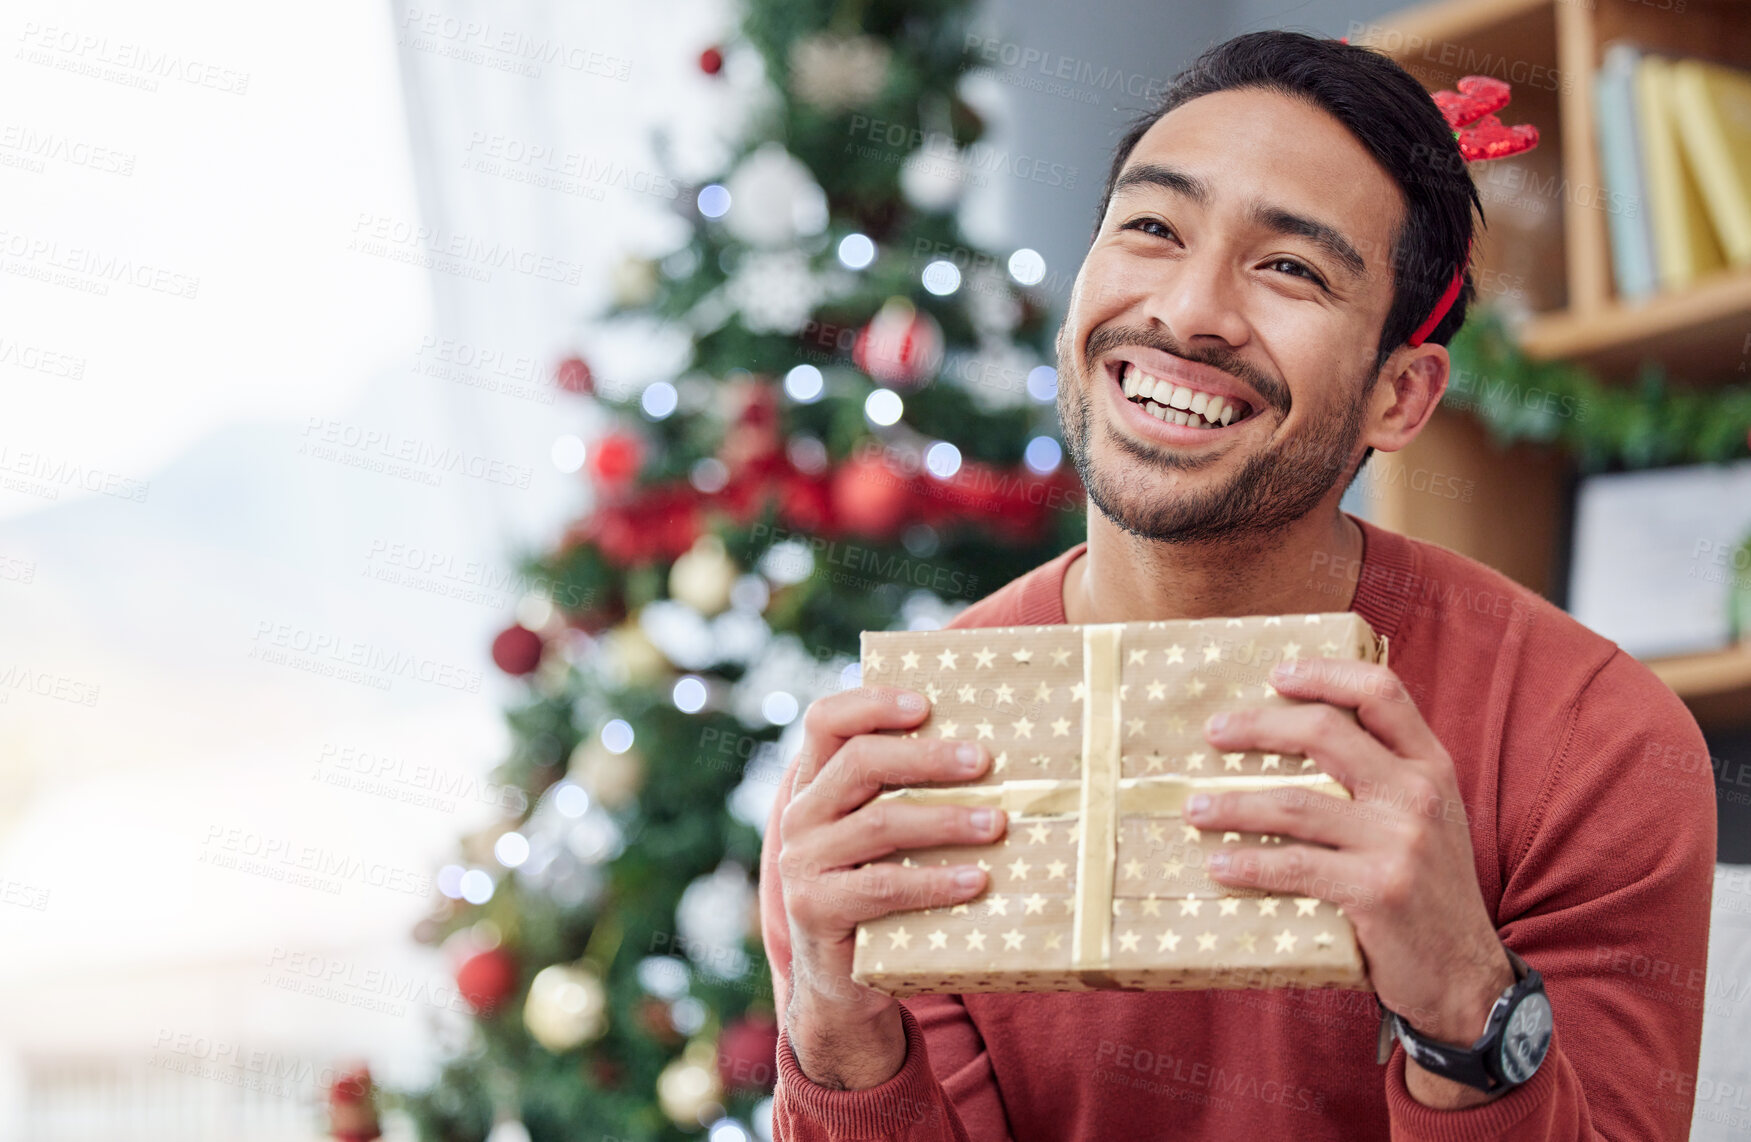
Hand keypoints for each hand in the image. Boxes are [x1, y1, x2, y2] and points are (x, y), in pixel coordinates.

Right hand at [777, 685, 1006, 1089]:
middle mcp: (801, 817)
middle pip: (859, 762)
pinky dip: (936, 881)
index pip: (826, 721)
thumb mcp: (882, 838)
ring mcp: (803, 864)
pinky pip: (883, 888)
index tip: (926, 704)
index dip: (872, 703)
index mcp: (814, 785)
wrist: (841, 983)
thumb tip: (990, 753)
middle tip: (983, 761)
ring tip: (997, 822)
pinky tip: (978, 880)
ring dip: (945, 819)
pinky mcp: (817, 911)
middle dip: (927, 757)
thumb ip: (905, 795)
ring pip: (878, 823)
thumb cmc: (881, 892)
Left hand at [1185, 657, 1514, 1108]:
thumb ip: (1382, 777)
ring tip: (1194, 807)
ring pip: (1295, 803)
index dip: (1327, 674)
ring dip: (1234, 803)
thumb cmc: (1427, 889)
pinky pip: (1294, 866)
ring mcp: (1399, 842)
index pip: (1382, 692)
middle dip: (1259, 726)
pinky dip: (1249, 862)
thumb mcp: (1425, 819)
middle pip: (1325, 732)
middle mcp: (1418, 794)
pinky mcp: (1376, 890)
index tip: (1277, 674)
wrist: (1465, 975)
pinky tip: (1220, 863)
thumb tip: (1296, 737)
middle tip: (1214, 733)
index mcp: (1430, 766)